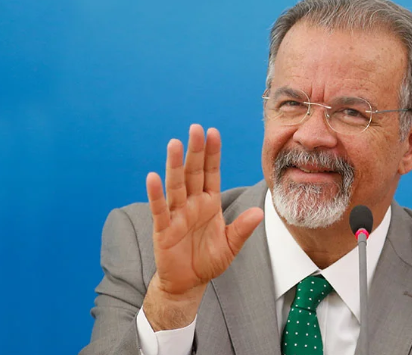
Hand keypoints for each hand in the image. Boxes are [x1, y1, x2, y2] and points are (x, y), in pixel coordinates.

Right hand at [143, 124, 262, 328]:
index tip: (213, 132)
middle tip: (195, 128)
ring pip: (176, 185)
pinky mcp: (164, 230)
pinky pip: (160, 209)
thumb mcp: (231, 245)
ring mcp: (177, 215)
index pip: (211, 172)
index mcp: (209, 203)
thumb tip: (259, 212)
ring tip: (174, 144)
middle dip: (195, 151)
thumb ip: (243, 228)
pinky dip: (156, 195)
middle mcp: (192, 204)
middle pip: (193, 172)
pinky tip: (152, 177)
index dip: (212, 153)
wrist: (189, 283)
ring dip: (174, 165)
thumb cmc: (208, 261)